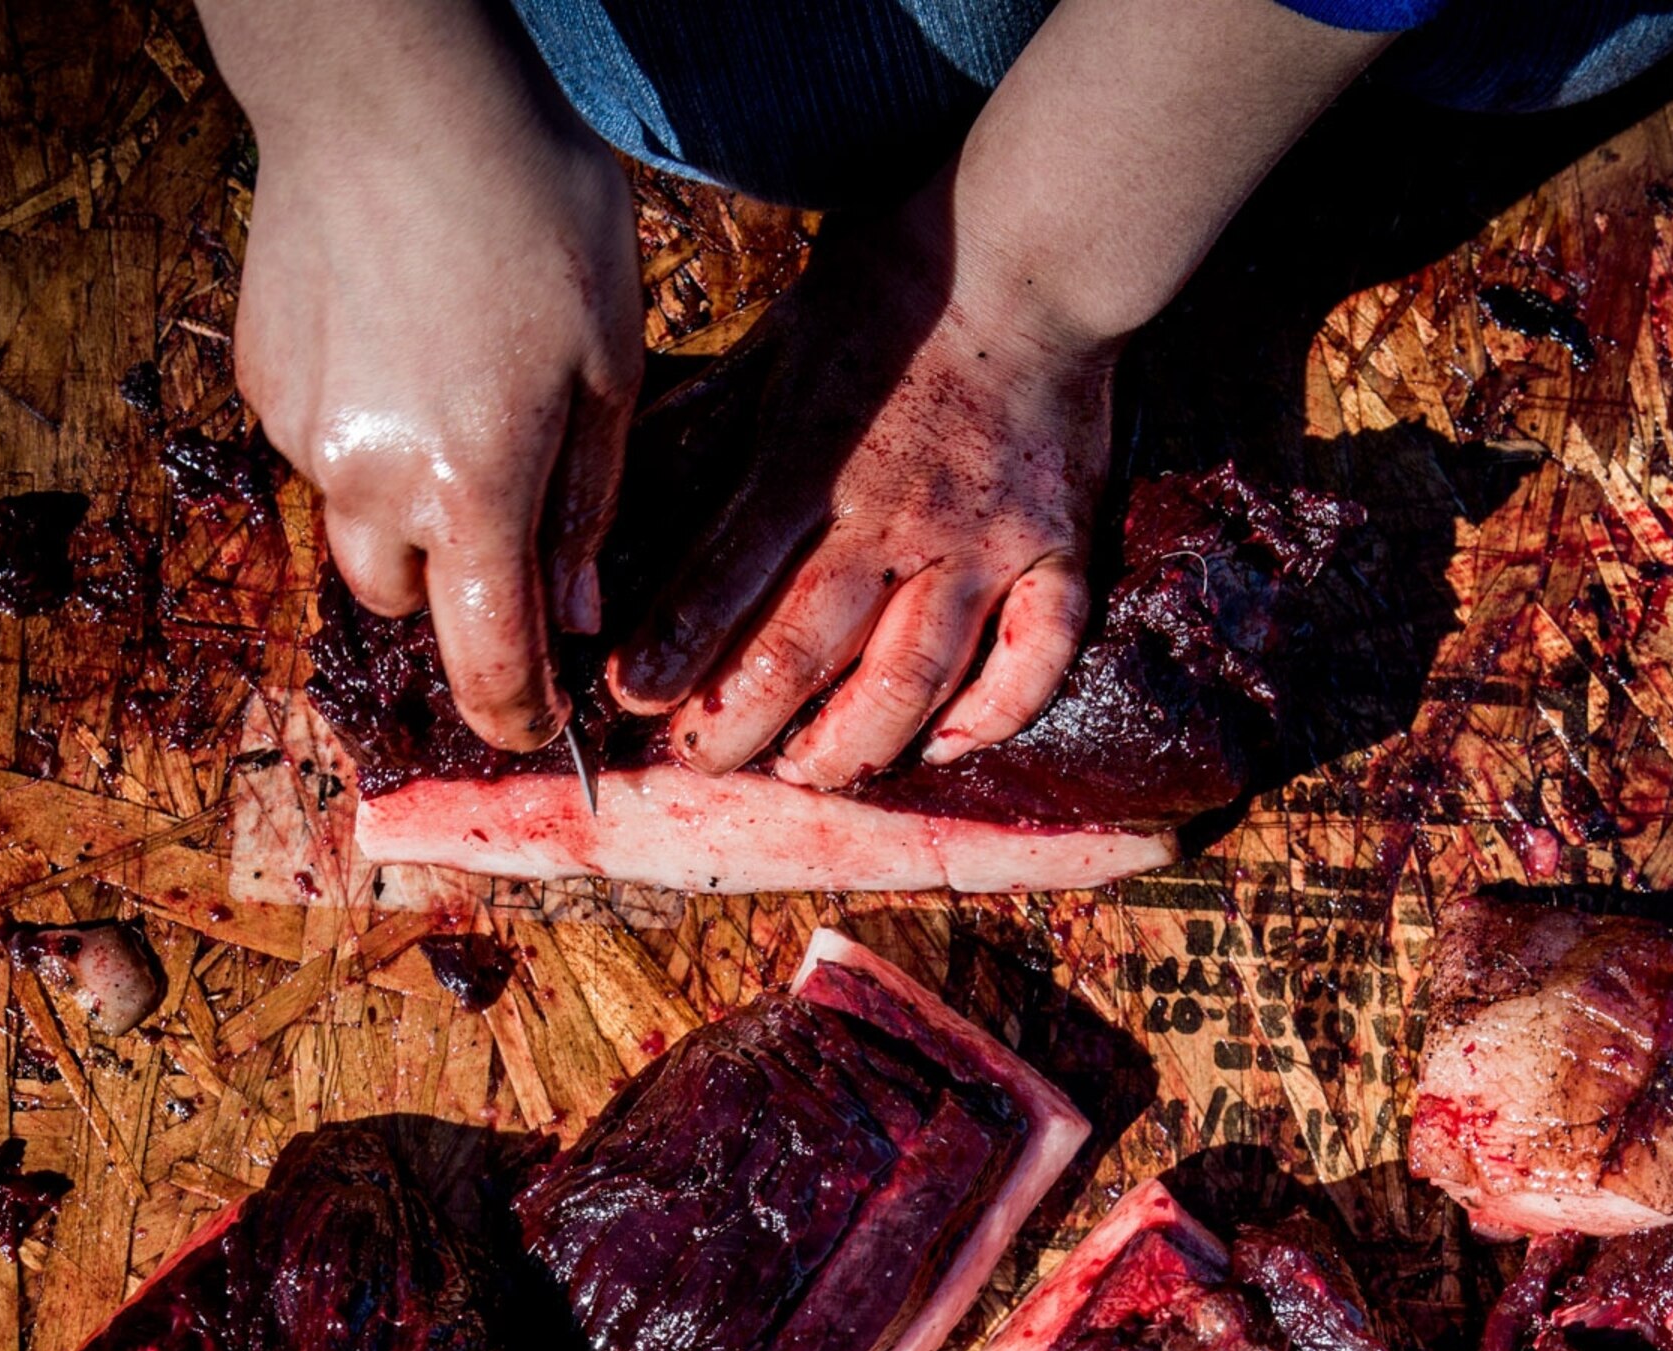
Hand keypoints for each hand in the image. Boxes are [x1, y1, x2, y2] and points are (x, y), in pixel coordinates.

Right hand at [213, 0, 641, 751]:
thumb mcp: (611, 362)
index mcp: (474, 491)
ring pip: (354, 528)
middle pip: (405, 605)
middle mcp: (371, 482)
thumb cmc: (530, 208)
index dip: (519, 716)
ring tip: (457, 402)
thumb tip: (577, 616)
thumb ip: (589, 504)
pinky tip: (401, 346)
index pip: (488, 665)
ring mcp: (302, 431)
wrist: (390, 92)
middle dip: (457, 593)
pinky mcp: (261, 378)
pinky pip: (318, 450)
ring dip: (404, 510)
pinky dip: (363, 436)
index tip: (540, 729)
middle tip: (509, 521)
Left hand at [604, 193, 1112, 787]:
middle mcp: (899, 516)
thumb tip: (614, 483)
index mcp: (814, 459)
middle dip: (743, 720)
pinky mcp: (1058, 550)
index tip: (633, 696)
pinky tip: (945, 744)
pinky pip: (1036, 656)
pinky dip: (993, 713)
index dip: (676, 647)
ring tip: (808, 772)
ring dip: (851, 743)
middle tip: (705, 757)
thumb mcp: (774, 344)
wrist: (1027, 255)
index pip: (730, 575)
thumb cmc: (886, 296)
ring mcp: (986, 542)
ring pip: (915, 677)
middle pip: (809, 650)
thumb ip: (706, 427)